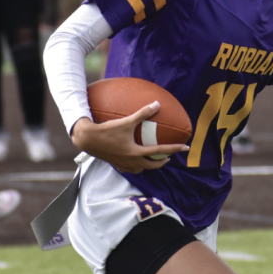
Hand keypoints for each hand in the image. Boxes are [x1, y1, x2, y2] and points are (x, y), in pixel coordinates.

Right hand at [70, 102, 189, 173]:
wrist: (87, 139)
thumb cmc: (107, 130)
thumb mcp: (127, 121)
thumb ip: (143, 113)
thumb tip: (157, 104)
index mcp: (136, 152)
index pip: (160, 152)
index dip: (174, 149)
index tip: (185, 148)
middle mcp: (131, 161)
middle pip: (152, 166)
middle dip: (162, 162)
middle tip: (169, 156)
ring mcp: (123, 164)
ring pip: (140, 169)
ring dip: (149, 165)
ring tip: (153, 159)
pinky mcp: (115, 164)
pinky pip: (129, 168)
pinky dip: (136, 165)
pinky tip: (134, 158)